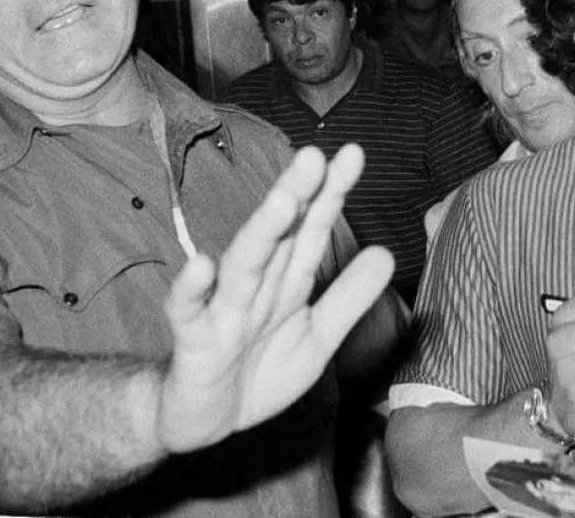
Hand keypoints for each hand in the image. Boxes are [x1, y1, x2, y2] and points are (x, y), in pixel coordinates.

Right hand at [157, 144, 393, 452]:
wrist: (203, 420)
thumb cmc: (258, 369)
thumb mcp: (317, 338)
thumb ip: (349, 298)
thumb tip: (387, 253)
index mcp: (287, 281)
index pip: (312, 229)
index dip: (331, 193)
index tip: (352, 154)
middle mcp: (256, 286)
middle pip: (279, 234)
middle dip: (296, 196)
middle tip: (315, 156)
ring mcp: (222, 311)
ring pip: (242, 265)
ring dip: (261, 232)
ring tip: (282, 201)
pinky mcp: (193, 342)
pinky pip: (188, 313)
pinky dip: (192, 290)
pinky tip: (202, 266)